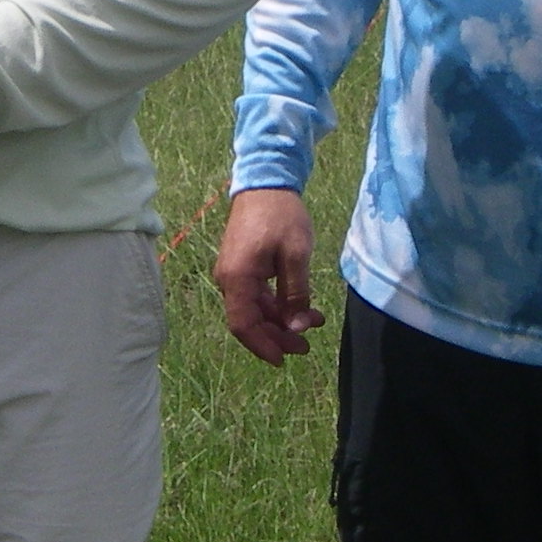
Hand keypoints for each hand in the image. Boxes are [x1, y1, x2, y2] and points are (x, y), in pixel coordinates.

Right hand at [211, 187, 324, 365]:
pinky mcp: (242, 267)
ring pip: (255, 310)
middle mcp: (229, 279)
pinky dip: (278, 305)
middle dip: (278, 336)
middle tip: (307, 345)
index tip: (284, 359)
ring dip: (281, 320)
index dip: (263, 346)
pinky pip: (256, 295)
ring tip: (313, 322)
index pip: (243, 325)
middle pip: (249, 321)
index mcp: (237, 278)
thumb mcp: (296, 255)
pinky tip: (302, 308)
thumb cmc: (281, 215)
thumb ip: (295, 294)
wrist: (266, 183)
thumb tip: (297, 327)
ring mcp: (234, 273)